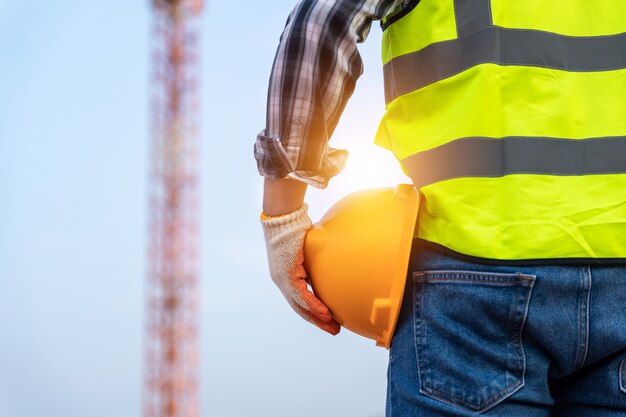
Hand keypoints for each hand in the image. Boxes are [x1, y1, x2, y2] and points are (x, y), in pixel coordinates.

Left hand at [261, 203, 340, 334]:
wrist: (283, 218)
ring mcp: (282, 279)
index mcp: (286, 274)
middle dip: (317, 321)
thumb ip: (317, 258)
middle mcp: (281, 280)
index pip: (299, 299)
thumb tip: (335, 257)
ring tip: (333, 327)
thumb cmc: (295, 227)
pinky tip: (326, 314)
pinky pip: (301, 296)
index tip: (328, 319)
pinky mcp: (286, 274)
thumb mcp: (309, 248)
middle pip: (299, 308)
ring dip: (317, 318)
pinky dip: (314, 306)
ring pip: (300, 306)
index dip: (313, 311)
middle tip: (334, 330)